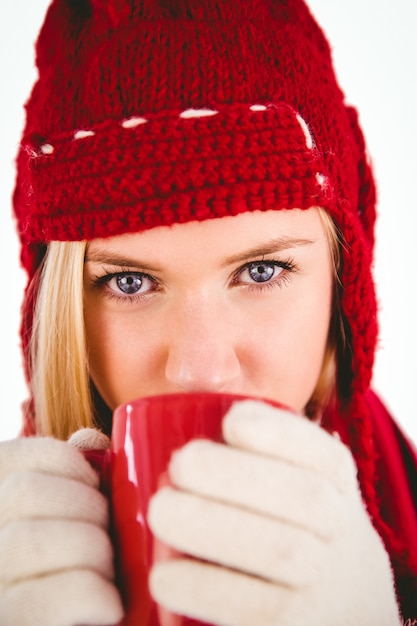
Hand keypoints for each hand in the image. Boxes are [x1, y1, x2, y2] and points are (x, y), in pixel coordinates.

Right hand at [0, 429, 123, 625]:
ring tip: (105, 577)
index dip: (69, 465)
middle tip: (104, 541)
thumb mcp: (60, 522)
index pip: (19, 457)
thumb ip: (68, 479)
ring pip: (43, 540)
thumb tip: (90, 440)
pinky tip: (106, 607)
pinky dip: (94, 595)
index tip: (91, 488)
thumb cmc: (66, 577)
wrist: (73, 622)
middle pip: (28, 493)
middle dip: (87, 510)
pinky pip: (63, 596)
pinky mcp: (15, 624)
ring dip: (94, 553)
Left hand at [148, 400, 400, 625]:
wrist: (344, 600)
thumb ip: (247, 448)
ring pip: (279, 551)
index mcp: (333, 478)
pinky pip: (258, 608)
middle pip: (300, 497)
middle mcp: (340, 526)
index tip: (231, 422)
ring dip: (215, 527)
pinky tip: (163, 577)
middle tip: (177, 466)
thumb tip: (157, 400)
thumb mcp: (291, 480)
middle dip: (235, 475)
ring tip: (160, 511)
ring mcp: (324, 581)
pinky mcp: (297, 625)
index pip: (317, 450)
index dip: (278, 433)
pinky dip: (208, 589)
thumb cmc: (291, 522)